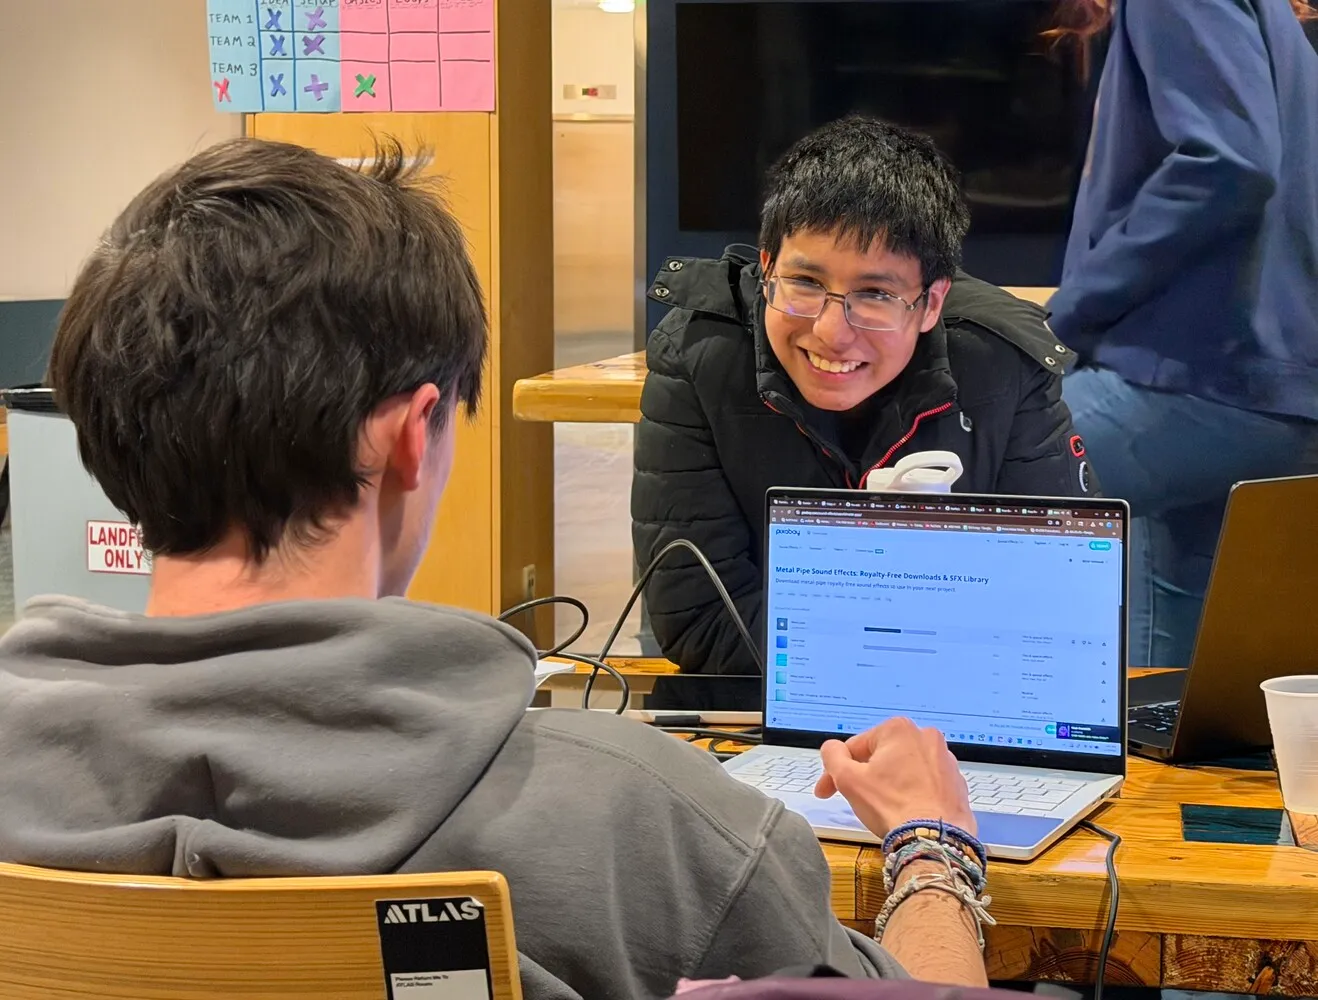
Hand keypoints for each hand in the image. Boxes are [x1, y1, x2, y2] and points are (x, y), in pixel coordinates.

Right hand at [814, 717, 974, 837]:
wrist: (935, 841)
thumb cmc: (891, 806)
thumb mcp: (848, 779)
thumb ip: (832, 756)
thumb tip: (832, 749)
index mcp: (898, 729)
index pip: (855, 747)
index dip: (835, 771)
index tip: (826, 791)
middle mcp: (926, 737)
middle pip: (881, 756)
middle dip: (865, 776)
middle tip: (855, 799)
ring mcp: (945, 760)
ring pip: (904, 769)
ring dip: (889, 784)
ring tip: (882, 809)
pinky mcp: (956, 783)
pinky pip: (925, 784)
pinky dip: (912, 794)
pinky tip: (904, 811)